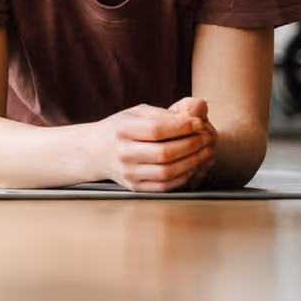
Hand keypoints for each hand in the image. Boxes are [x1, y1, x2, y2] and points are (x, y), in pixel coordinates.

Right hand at [93, 99, 215, 192]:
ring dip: (192, 161)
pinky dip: (184, 176)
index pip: (157, 129)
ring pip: (168, 171)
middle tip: (206, 137)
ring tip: (204, 151)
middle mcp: (123, 153)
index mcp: (121, 130)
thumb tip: (193, 113)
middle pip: (165, 152)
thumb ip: (162, 114)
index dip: (182, 126)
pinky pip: (165, 185)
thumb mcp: (134, 114)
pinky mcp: (135, 186)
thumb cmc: (118, 129)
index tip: (197, 122)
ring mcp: (129, 173)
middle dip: (192, 144)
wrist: (93, 152)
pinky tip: (192, 165)